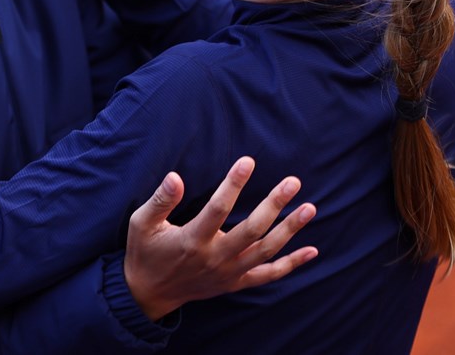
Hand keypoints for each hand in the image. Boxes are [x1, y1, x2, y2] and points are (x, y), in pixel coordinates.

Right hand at [123, 157, 317, 320]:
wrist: (149, 294)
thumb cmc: (145, 252)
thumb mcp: (142, 223)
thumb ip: (160, 200)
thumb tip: (176, 176)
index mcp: (192, 241)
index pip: (218, 208)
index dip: (233, 184)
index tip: (248, 161)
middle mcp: (214, 258)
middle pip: (252, 230)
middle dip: (274, 205)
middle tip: (293, 182)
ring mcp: (227, 273)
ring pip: (265, 251)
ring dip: (290, 230)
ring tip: (309, 208)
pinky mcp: (234, 283)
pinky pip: (267, 275)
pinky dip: (291, 265)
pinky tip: (312, 251)